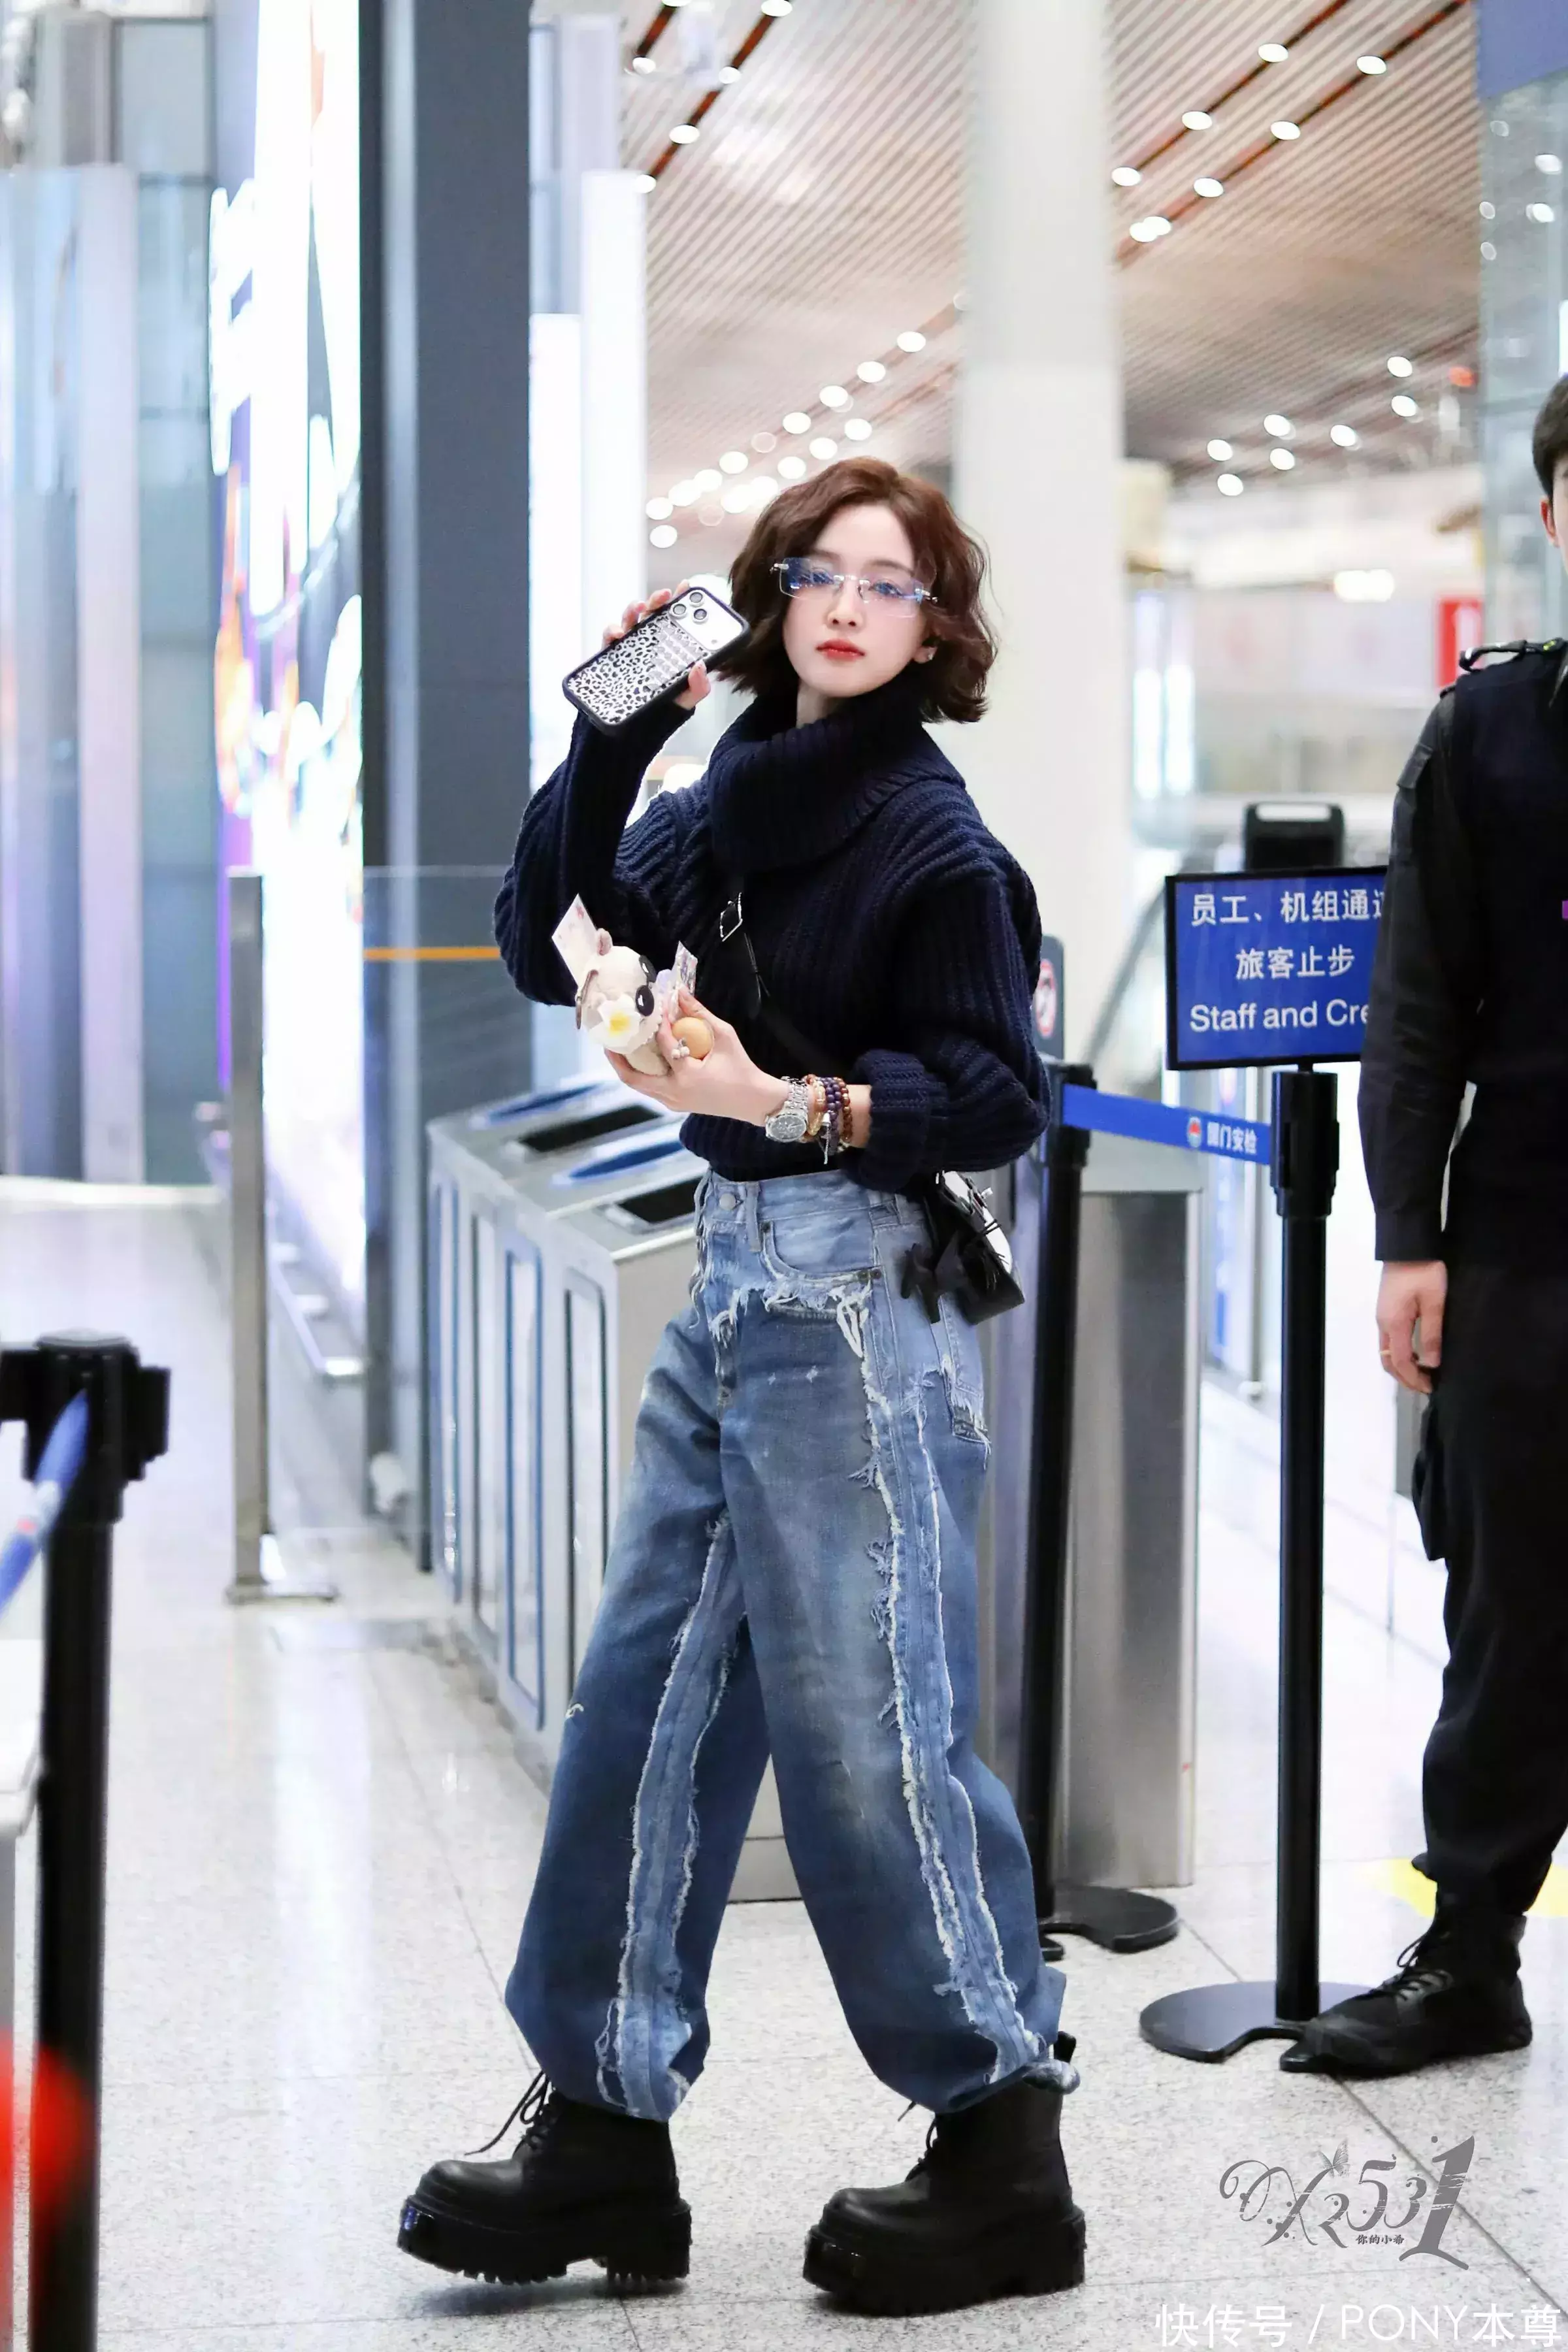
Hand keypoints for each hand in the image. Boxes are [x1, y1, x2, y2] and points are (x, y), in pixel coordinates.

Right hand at [603, 583, 711, 710]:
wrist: (636, 727)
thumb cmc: (662, 708)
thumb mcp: (685, 699)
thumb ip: (697, 686)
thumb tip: (700, 667)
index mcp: (669, 646)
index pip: (676, 619)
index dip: (680, 601)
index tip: (686, 587)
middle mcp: (649, 641)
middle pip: (653, 613)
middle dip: (658, 600)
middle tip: (665, 596)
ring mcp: (630, 646)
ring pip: (630, 619)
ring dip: (633, 608)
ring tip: (640, 608)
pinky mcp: (612, 655)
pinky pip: (609, 636)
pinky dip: (612, 630)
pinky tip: (619, 633)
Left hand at [605, 988, 783, 1126]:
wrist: (753, 1100)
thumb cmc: (741, 1068)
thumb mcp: (725, 1037)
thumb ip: (700, 1014)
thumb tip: (680, 993)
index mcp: (687, 1076)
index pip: (664, 1045)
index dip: (659, 1024)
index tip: (655, 1007)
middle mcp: (674, 1093)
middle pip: (633, 1078)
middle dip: (617, 1059)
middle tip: (608, 1040)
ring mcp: (673, 1102)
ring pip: (639, 1086)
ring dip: (627, 1067)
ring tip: (619, 1047)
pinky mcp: (675, 1104)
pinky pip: (650, 1088)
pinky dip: (641, 1073)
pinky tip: (640, 1058)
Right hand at [1376, 1260, 1446, 1392]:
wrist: (1408, 1243)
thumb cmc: (1425, 1271)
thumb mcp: (1435, 1303)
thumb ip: (1432, 1334)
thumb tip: (1431, 1364)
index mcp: (1394, 1323)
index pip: (1400, 1362)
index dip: (1414, 1379)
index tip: (1431, 1388)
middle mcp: (1383, 1323)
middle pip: (1388, 1360)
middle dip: (1405, 1377)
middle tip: (1425, 1386)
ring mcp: (1383, 1315)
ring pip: (1387, 1351)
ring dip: (1402, 1366)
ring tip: (1422, 1372)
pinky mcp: (1387, 1308)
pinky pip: (1390, 1340)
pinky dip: (1401, 1353)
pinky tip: (1417, 1352)